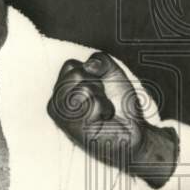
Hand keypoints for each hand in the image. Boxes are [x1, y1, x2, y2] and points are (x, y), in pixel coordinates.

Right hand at [47, 52, 177, 187]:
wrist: (133, 129)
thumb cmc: (118, 104)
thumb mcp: (111, 72)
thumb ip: (99, 59)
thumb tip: (89, 65)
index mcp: (61, 90)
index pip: (70, 65)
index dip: (92, 72)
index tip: (99, 88)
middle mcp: (56, 103)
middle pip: (75, 73)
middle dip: (96, 83)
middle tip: (101, 99)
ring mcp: (63, 117)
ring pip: (84, 88)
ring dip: (101, 98)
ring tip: (102, 111)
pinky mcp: (73, 129)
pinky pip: (92, 103)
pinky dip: (104, 108)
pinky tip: (103, 120)